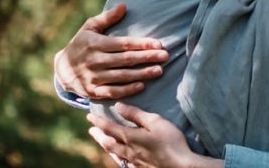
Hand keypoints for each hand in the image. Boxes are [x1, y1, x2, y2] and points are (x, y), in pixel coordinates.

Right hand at [54, 3, 168, 99]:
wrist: (62, 69)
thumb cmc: (81, 44)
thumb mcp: (89, 27)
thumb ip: (107, 18)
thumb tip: (124, 5)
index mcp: (95, 44)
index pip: (123, 44)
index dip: (141, 44)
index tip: (158, 44)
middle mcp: (94, 61)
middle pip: (125, 60)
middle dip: (147, 58)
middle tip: (165, 56)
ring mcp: (93, 78)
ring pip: (121, 76)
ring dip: (141, 74)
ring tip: (159, 71)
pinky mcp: (93, 92)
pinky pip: (112, 92)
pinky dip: (127, 90)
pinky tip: (141, 85)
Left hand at [87, 104, 223, 167]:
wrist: (179, 166)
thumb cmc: (170, 141)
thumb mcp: (154, 122)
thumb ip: (135, 114)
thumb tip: (118, 106)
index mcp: (130, 137)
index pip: (109, 128)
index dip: (98, 121)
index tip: (89, 116)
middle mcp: (128, 151)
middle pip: (108, 143)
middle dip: (98, 135)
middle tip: (91, 130)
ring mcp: (133, 162)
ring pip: (114, 154)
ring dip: (105, 146)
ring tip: (101, 142)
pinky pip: (123, 163)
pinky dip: (117, 157)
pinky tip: (120, 158)